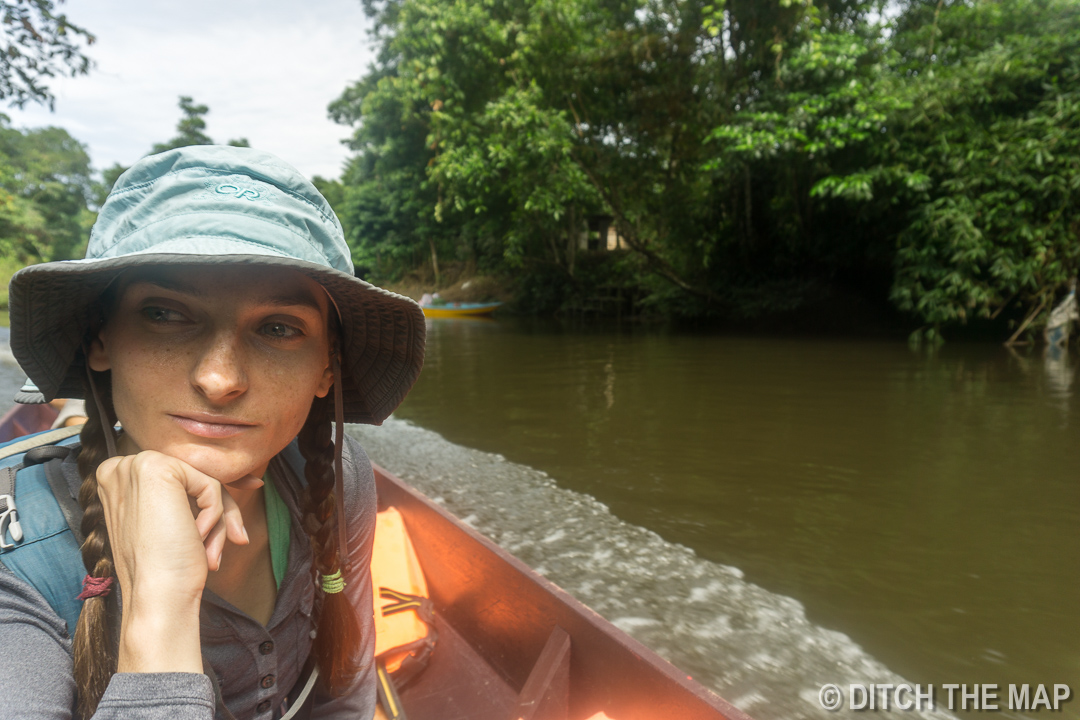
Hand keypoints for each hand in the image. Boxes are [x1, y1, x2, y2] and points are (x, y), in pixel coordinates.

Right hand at [95, 450, 251, 672]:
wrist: (157, 597)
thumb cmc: (168, 568)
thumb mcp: (179, 521)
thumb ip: (195, 494)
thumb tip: (255, 480)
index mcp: (119, 480)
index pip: (182, 479)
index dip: (214, 495)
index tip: (255, 488)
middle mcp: (121, 467)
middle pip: (195, 478)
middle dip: (221, 511)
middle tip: (239, 539)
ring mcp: (136, 466)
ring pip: (205, 482)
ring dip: (218, 521)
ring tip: (212, 555)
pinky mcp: (156, 469)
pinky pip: (210, 486)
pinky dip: (214, 516)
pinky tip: (197, 541)